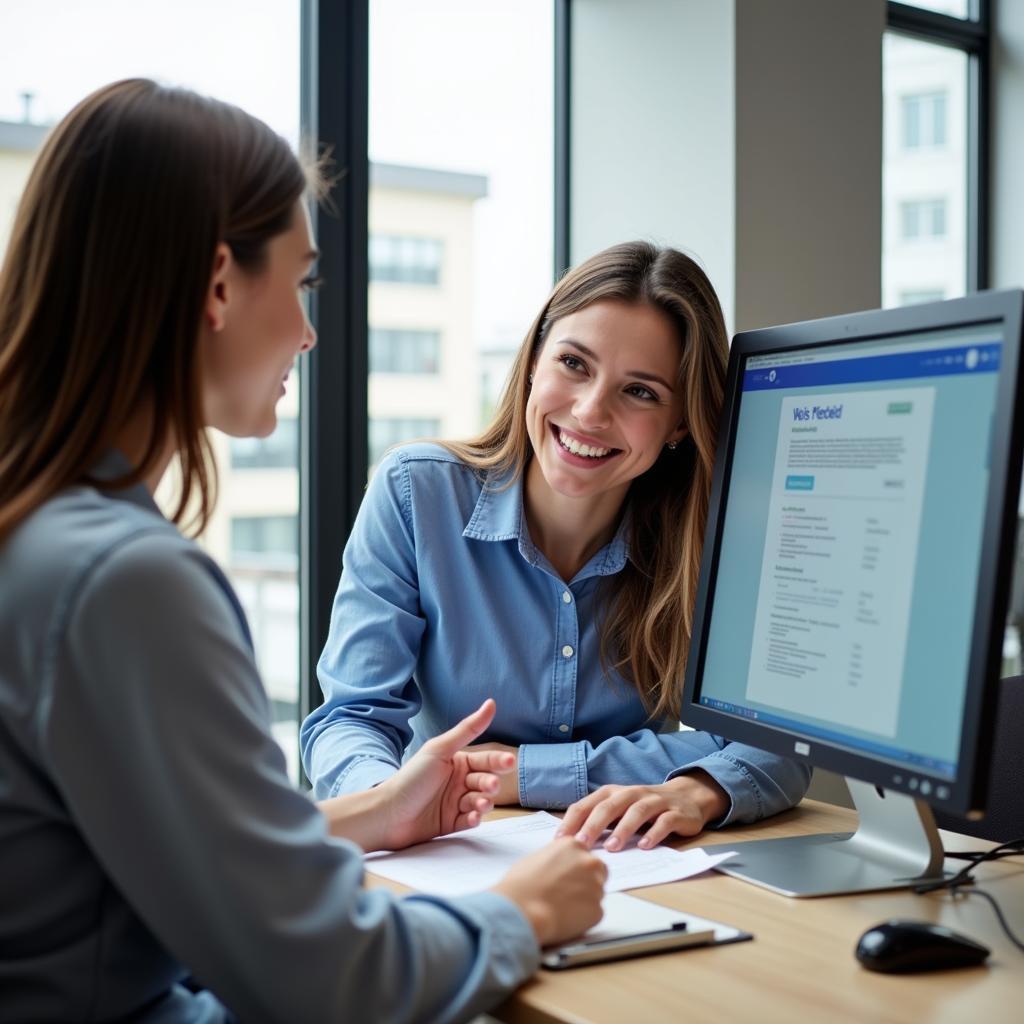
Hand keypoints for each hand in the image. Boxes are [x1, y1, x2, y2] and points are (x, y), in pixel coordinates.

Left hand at [374, 699, 515, 849]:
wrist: (388, 814)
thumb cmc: (411, 778)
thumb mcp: (440, 750)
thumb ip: (468, 729)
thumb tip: (491, 703)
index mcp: (457, 762)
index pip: (485, 760)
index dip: (498, 761)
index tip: (509, 762)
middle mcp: (458, 781)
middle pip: (486, 781)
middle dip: (490, 783)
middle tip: (489, 786)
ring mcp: (456, 803)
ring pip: (481, 801)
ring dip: (483, 802)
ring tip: (478, 804)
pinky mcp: (452, 823)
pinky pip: (471, 820)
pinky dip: (475, 818)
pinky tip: (473, 817)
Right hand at [491, 837, 606, 946]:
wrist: (521, 908)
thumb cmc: (522, 884)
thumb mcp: (538, 858)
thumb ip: (557, 859)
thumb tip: (561, 868)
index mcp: (573, 845)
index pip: (585, 854)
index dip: (576, 867)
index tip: (568, 876)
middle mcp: (589, 862)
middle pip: (598, 871)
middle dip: (588, 880)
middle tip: (570, 893)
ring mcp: (596, 886)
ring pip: (596, 893)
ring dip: (585, 900)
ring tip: (562, 907)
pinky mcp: (597, 910)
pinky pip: (594, 913)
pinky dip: (584, 918)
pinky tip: (565, 918)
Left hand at [556, 771, 729, 851]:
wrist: (687, 797)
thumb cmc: (645, 808)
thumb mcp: (620, 810)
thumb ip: (601, 822)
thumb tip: (571, 843)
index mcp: (615, 793)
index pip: (588, 804)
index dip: (573, 821)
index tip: (560, 840)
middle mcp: (633, 794)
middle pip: (610, 806)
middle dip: (594, 824)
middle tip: (582, 844)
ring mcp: (655, 802)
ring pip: (637, 811)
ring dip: (623, 829)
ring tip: (612, 847)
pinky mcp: (676, 813)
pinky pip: (664, 822)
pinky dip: (654, 833)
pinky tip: (645, 846)